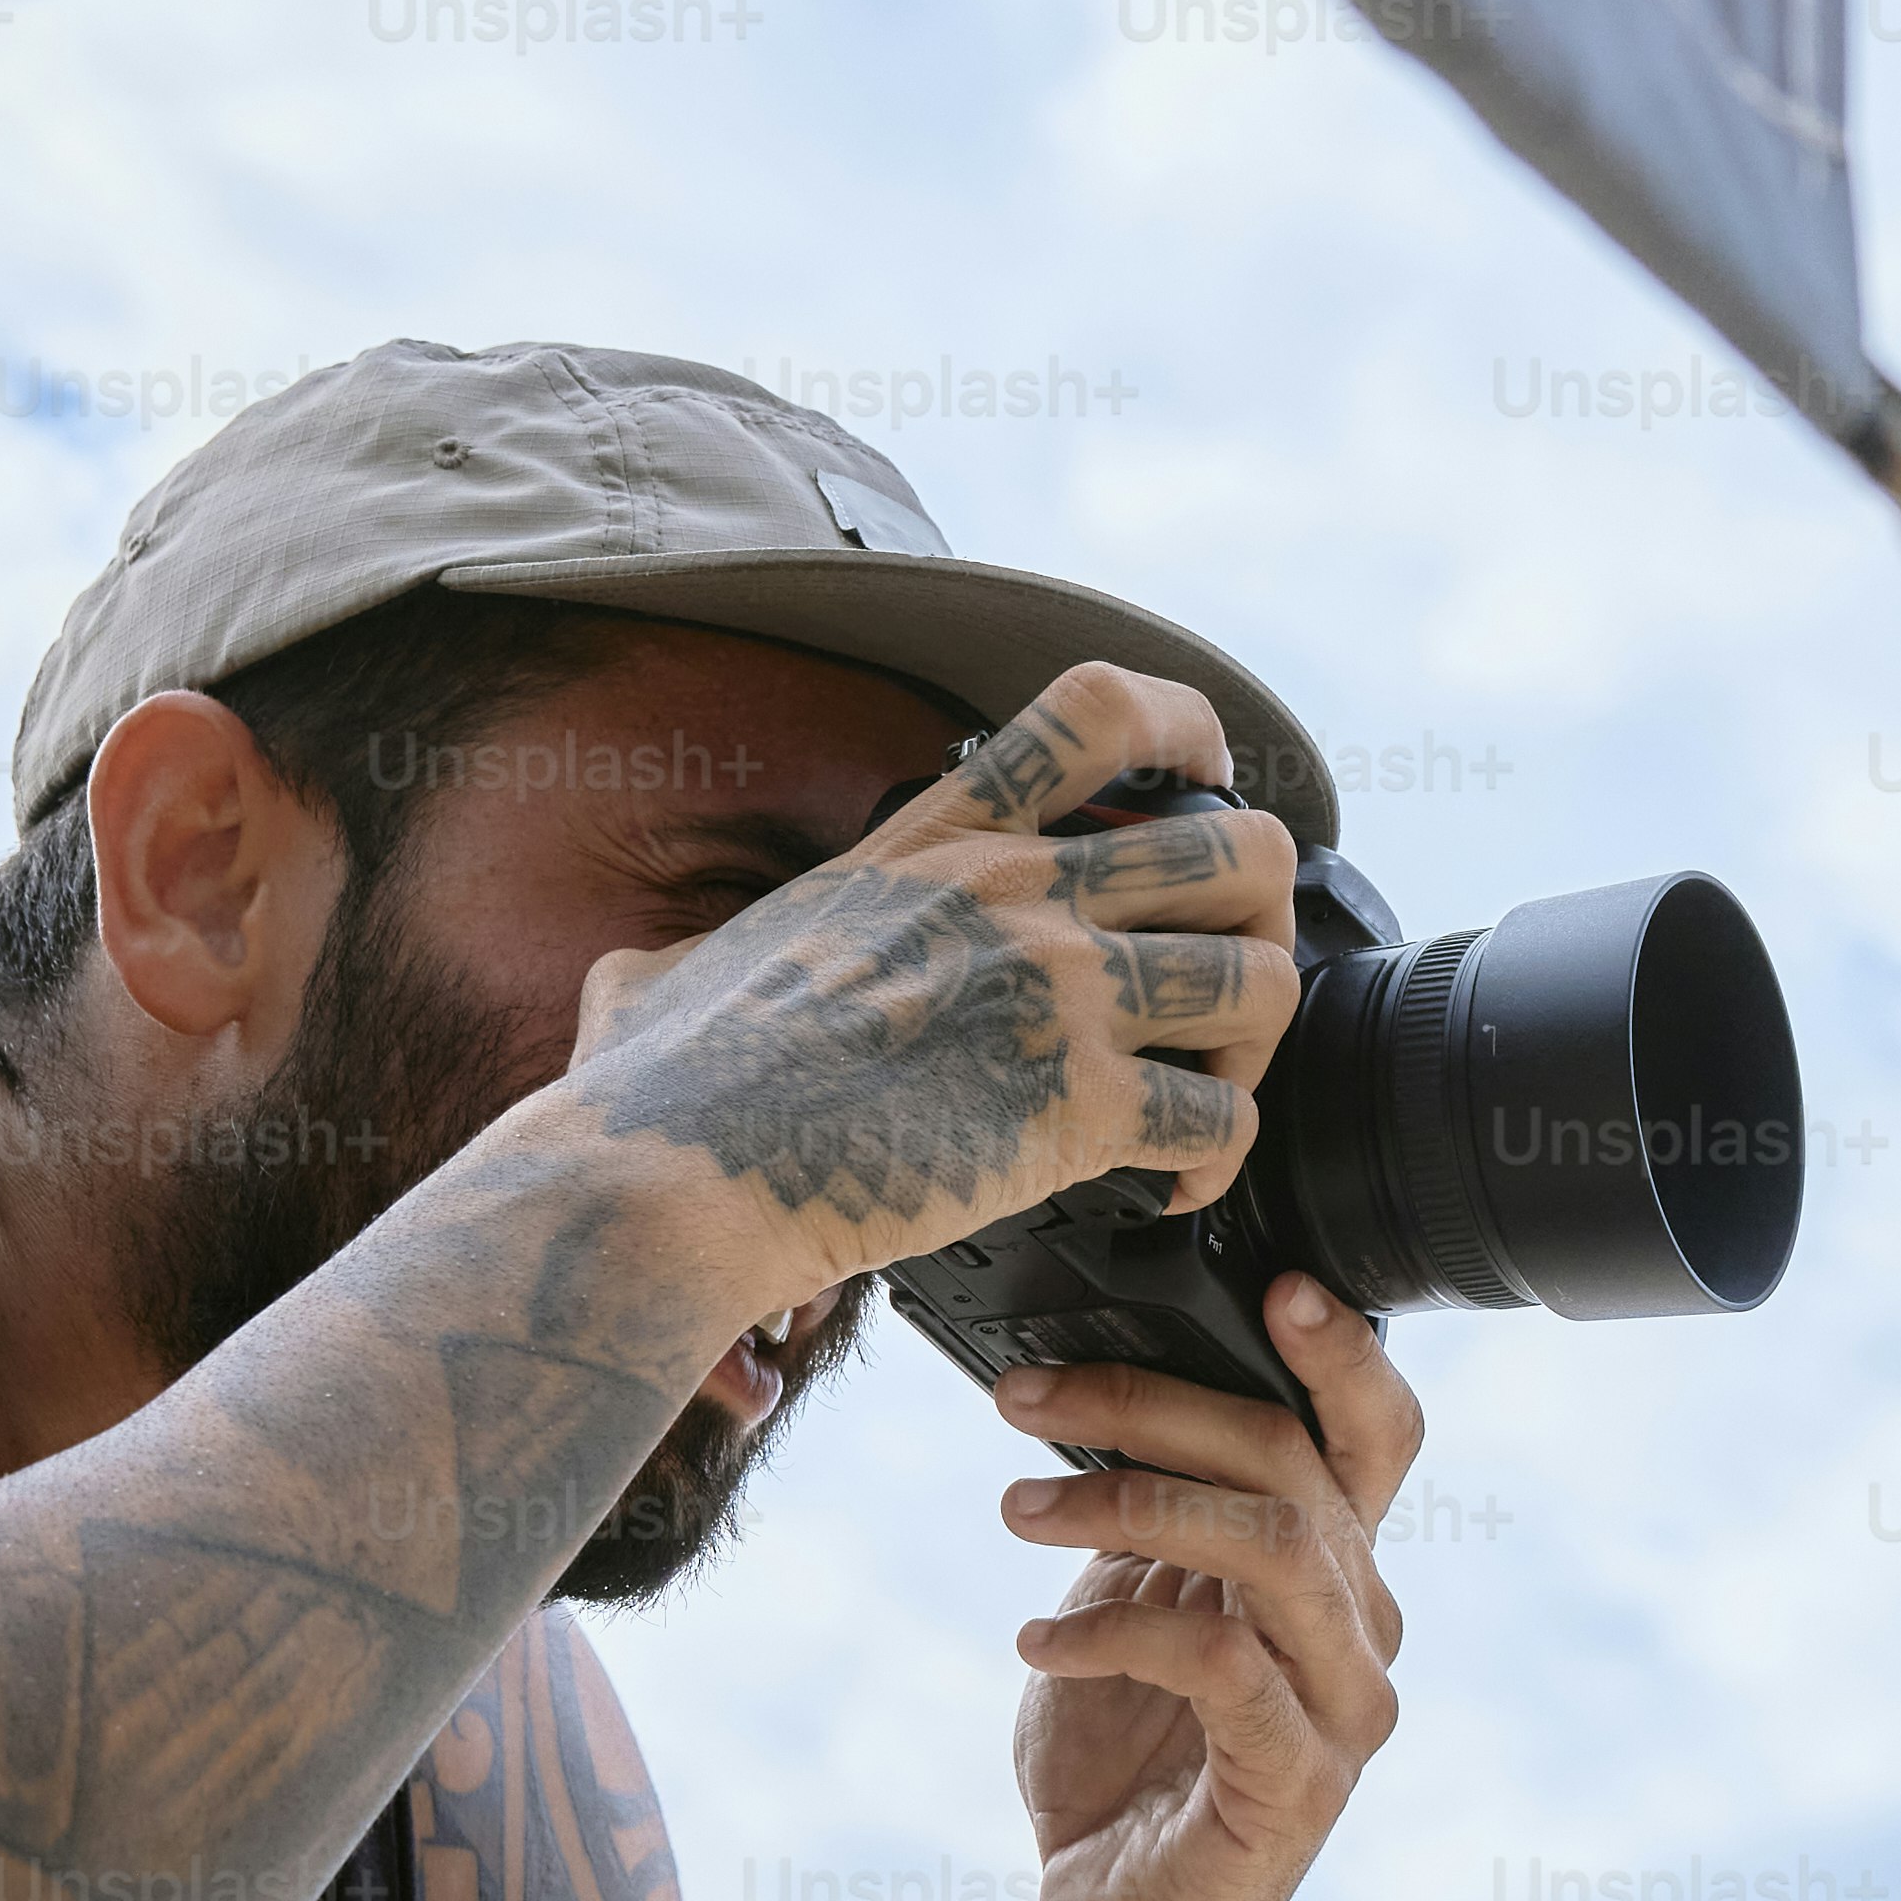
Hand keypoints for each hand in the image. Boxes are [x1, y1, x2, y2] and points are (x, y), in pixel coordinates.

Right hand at [556, 662, 1302, 1292]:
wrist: (673, 1181)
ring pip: (1264, 981)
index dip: (1187, 733)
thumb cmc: (658, 1097)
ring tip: (1203, 1098)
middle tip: (1222, 985)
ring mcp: (1055, 995)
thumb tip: (637, 986)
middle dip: (1262, 919)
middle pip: (1243, 847)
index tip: (1207, 780)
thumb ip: (679, 959)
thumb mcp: (662, 977)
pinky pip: (1226, 1122)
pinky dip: (1218, 1164)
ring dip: (1253, 1052)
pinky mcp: (1076, 1107)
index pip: (1099, 709)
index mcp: (933, 845)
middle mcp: (1015, 896)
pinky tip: (1168, 1191)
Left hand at [992, 1277, 1418, 1900]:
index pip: (1374, 1438)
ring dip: (1128, 1502)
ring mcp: (1344, 1710)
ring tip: (1017, 1508)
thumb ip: (1149, 1517)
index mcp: (1337, 1574)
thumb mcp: (1124, 1609)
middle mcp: (1364, 1631)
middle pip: (1295, 1464)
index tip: (1270, 1283)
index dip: (1342, 1353)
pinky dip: (1110, 1632)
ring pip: (1271, 1544)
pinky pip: (1217, 1660)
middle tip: (1027, 1399)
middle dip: (1152, 1406)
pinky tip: (1036, 1644)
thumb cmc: (1120, 1770)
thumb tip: (1103, 1398)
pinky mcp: (1297, 1781)